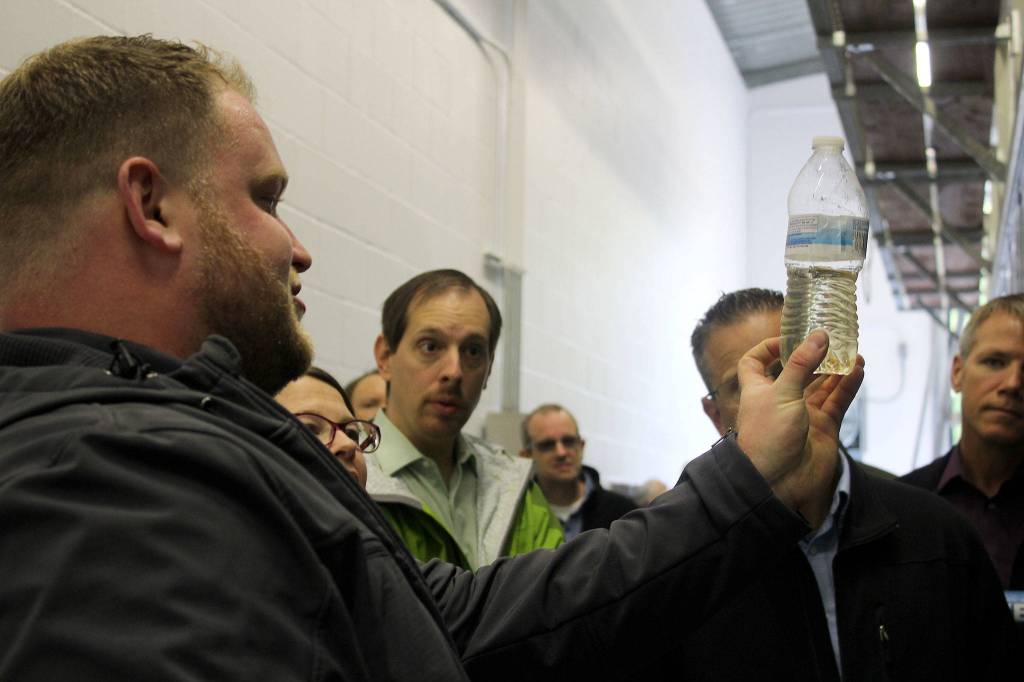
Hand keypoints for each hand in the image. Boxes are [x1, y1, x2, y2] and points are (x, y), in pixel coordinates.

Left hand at [735, 330, 863, 512]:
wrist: (778, 483)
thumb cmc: (768, 437)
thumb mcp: (781, 394)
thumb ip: (801, 365)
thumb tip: (819, 336)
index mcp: (759, 390)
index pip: (755, 363)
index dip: (766, 348)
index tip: (787, 338)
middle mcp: (780, 400)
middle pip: (797, 372)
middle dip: (814, 356)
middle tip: (834, 340)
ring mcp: (803, 415)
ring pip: (822, 386)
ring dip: (836, 370)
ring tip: (853, 353)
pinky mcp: (824, 428)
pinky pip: (837, 402)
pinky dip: (847, 386)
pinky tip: (858, 371)